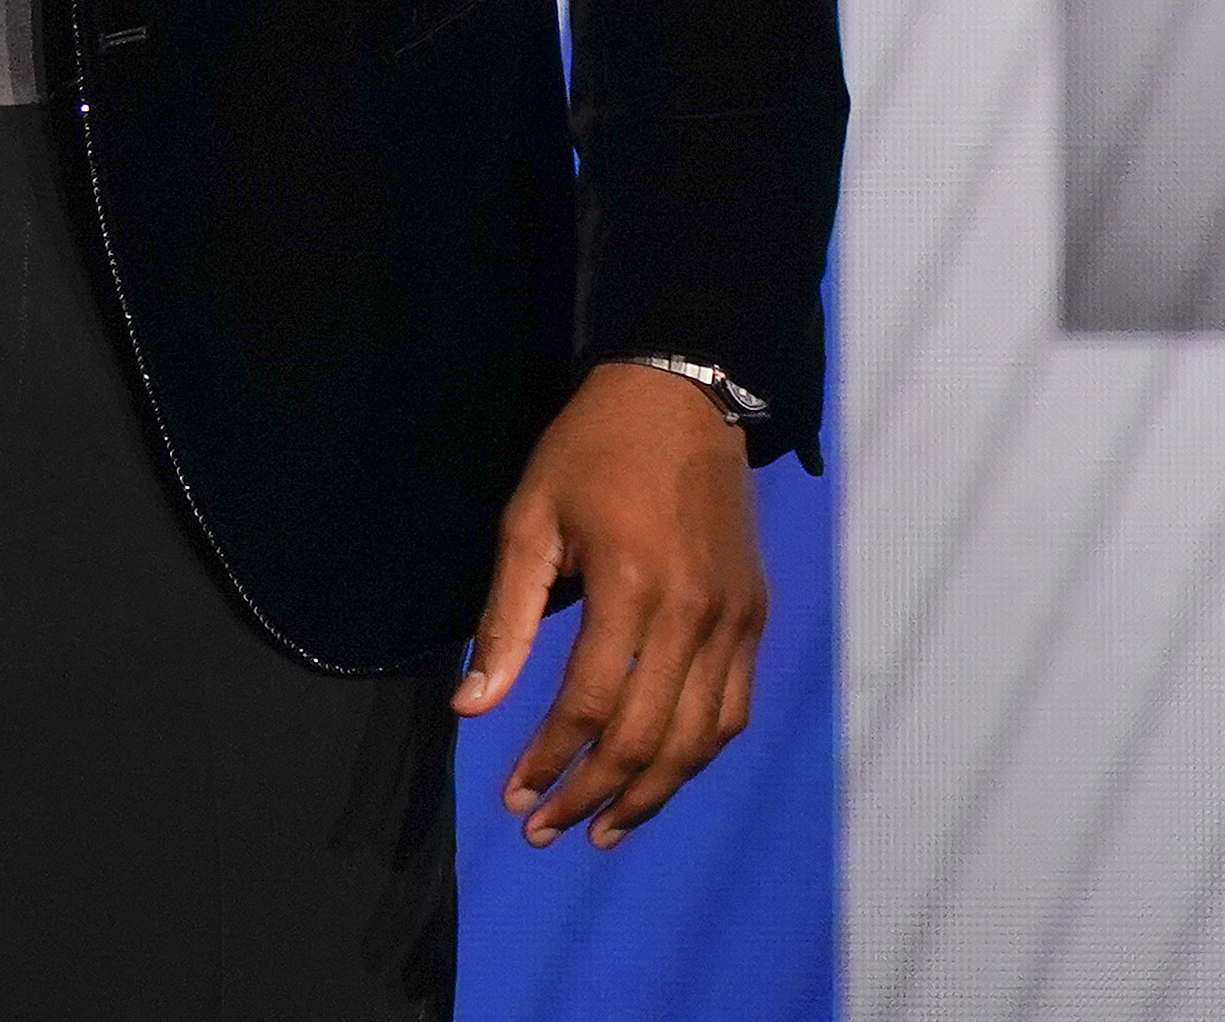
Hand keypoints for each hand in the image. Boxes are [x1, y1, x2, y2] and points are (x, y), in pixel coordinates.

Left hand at [455, 362, 767, 847]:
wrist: (684, 394)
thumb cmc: (590, 451)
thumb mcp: (529, 519)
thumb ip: (504, 618)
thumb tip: (470, 707)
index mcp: (632, 585)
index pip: (589, 704)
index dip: (549, 758)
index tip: (513, 793)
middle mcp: (693, 612)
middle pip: (646, 738)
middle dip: (591, 795)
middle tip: (544, 828)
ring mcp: (734, 618)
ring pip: (698, 739)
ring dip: (650, 795)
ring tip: (603, 829)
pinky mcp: (754, 616)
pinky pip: (732, 709)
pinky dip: (696, 754)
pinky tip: (658, 779)